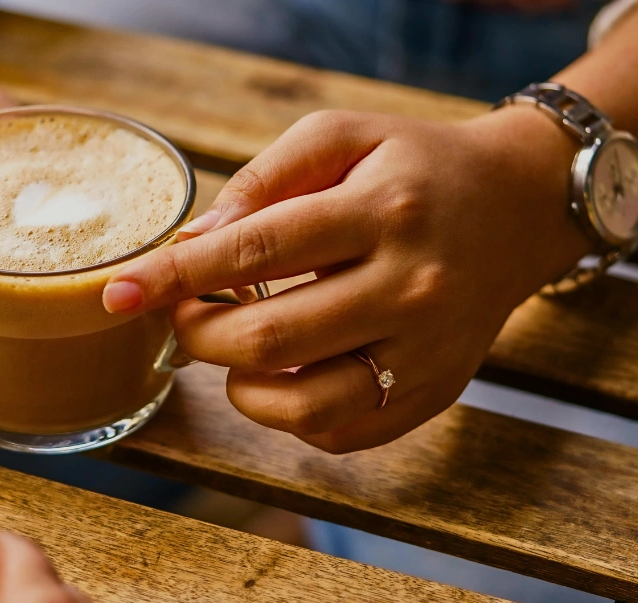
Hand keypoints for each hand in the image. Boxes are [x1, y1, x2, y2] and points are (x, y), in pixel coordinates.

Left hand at [102, 108, 588, 452]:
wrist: (519, 209)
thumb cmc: (413, 167)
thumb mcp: (343, 137)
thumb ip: (265, 179)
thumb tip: (193, 243)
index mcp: (385, 210)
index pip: (255, 250)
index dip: (174, 275)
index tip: (118, 292)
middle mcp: (412, 288)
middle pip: (269, 338)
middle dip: (199, 332)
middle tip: (187, 313)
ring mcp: (426, 353)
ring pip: (301, 405)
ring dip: (239, 383)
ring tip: (235, 345)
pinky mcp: (431, 396)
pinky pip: (337, 431)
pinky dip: (287, 412)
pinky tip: (283, 372)